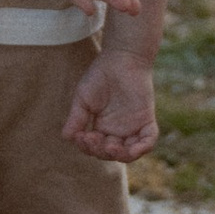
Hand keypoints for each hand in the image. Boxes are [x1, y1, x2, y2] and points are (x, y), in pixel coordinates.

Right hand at [65, 47, 160, 166]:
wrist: (121, 58)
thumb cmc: (99, 76)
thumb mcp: (83, 99)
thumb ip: (76, 119)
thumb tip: (66, 137)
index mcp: (102, 128)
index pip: (95, 148)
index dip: (87, 147)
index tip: (80, 135)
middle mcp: (118, 131)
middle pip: (110, 153)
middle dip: (99, 150)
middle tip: (92, 137)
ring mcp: (133, 126)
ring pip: (129, 152)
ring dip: (119, 155)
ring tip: (109, 147)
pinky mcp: (146, 119)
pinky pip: (149, 141)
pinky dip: (143, 148)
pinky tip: (133, 149)